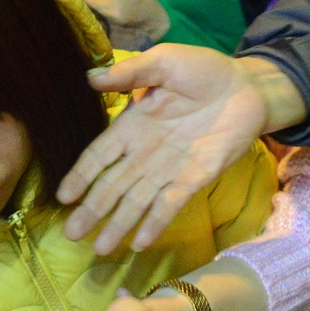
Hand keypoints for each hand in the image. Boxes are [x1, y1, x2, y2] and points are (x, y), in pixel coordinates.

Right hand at [57, 47, 302, 253]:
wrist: (247, 85)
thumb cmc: (202, 70)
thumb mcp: (164, 61)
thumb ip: (131, 72)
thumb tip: (91, 78)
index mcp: (131, 126)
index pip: (99, 156)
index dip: (80, 176)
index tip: (63, 198)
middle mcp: (145, 153)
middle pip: (113, 186)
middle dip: (92, 210)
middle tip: (72, 235)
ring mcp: (169, 169)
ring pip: (138, 201)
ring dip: (119, 225)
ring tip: (100, 249)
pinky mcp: (196, 178)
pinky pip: (171, 204)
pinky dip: (155, 223)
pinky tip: (139, 244)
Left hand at [62, 0, 170, 45]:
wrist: (163, 26)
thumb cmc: (146, 0)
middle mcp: (112, 10)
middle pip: (77, 0)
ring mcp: (109, 29)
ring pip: (78, 18)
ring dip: (66, 11)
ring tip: (51, 4)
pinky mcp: (107, 43)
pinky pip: (86, 33)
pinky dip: (76, 27)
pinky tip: (65, 22)